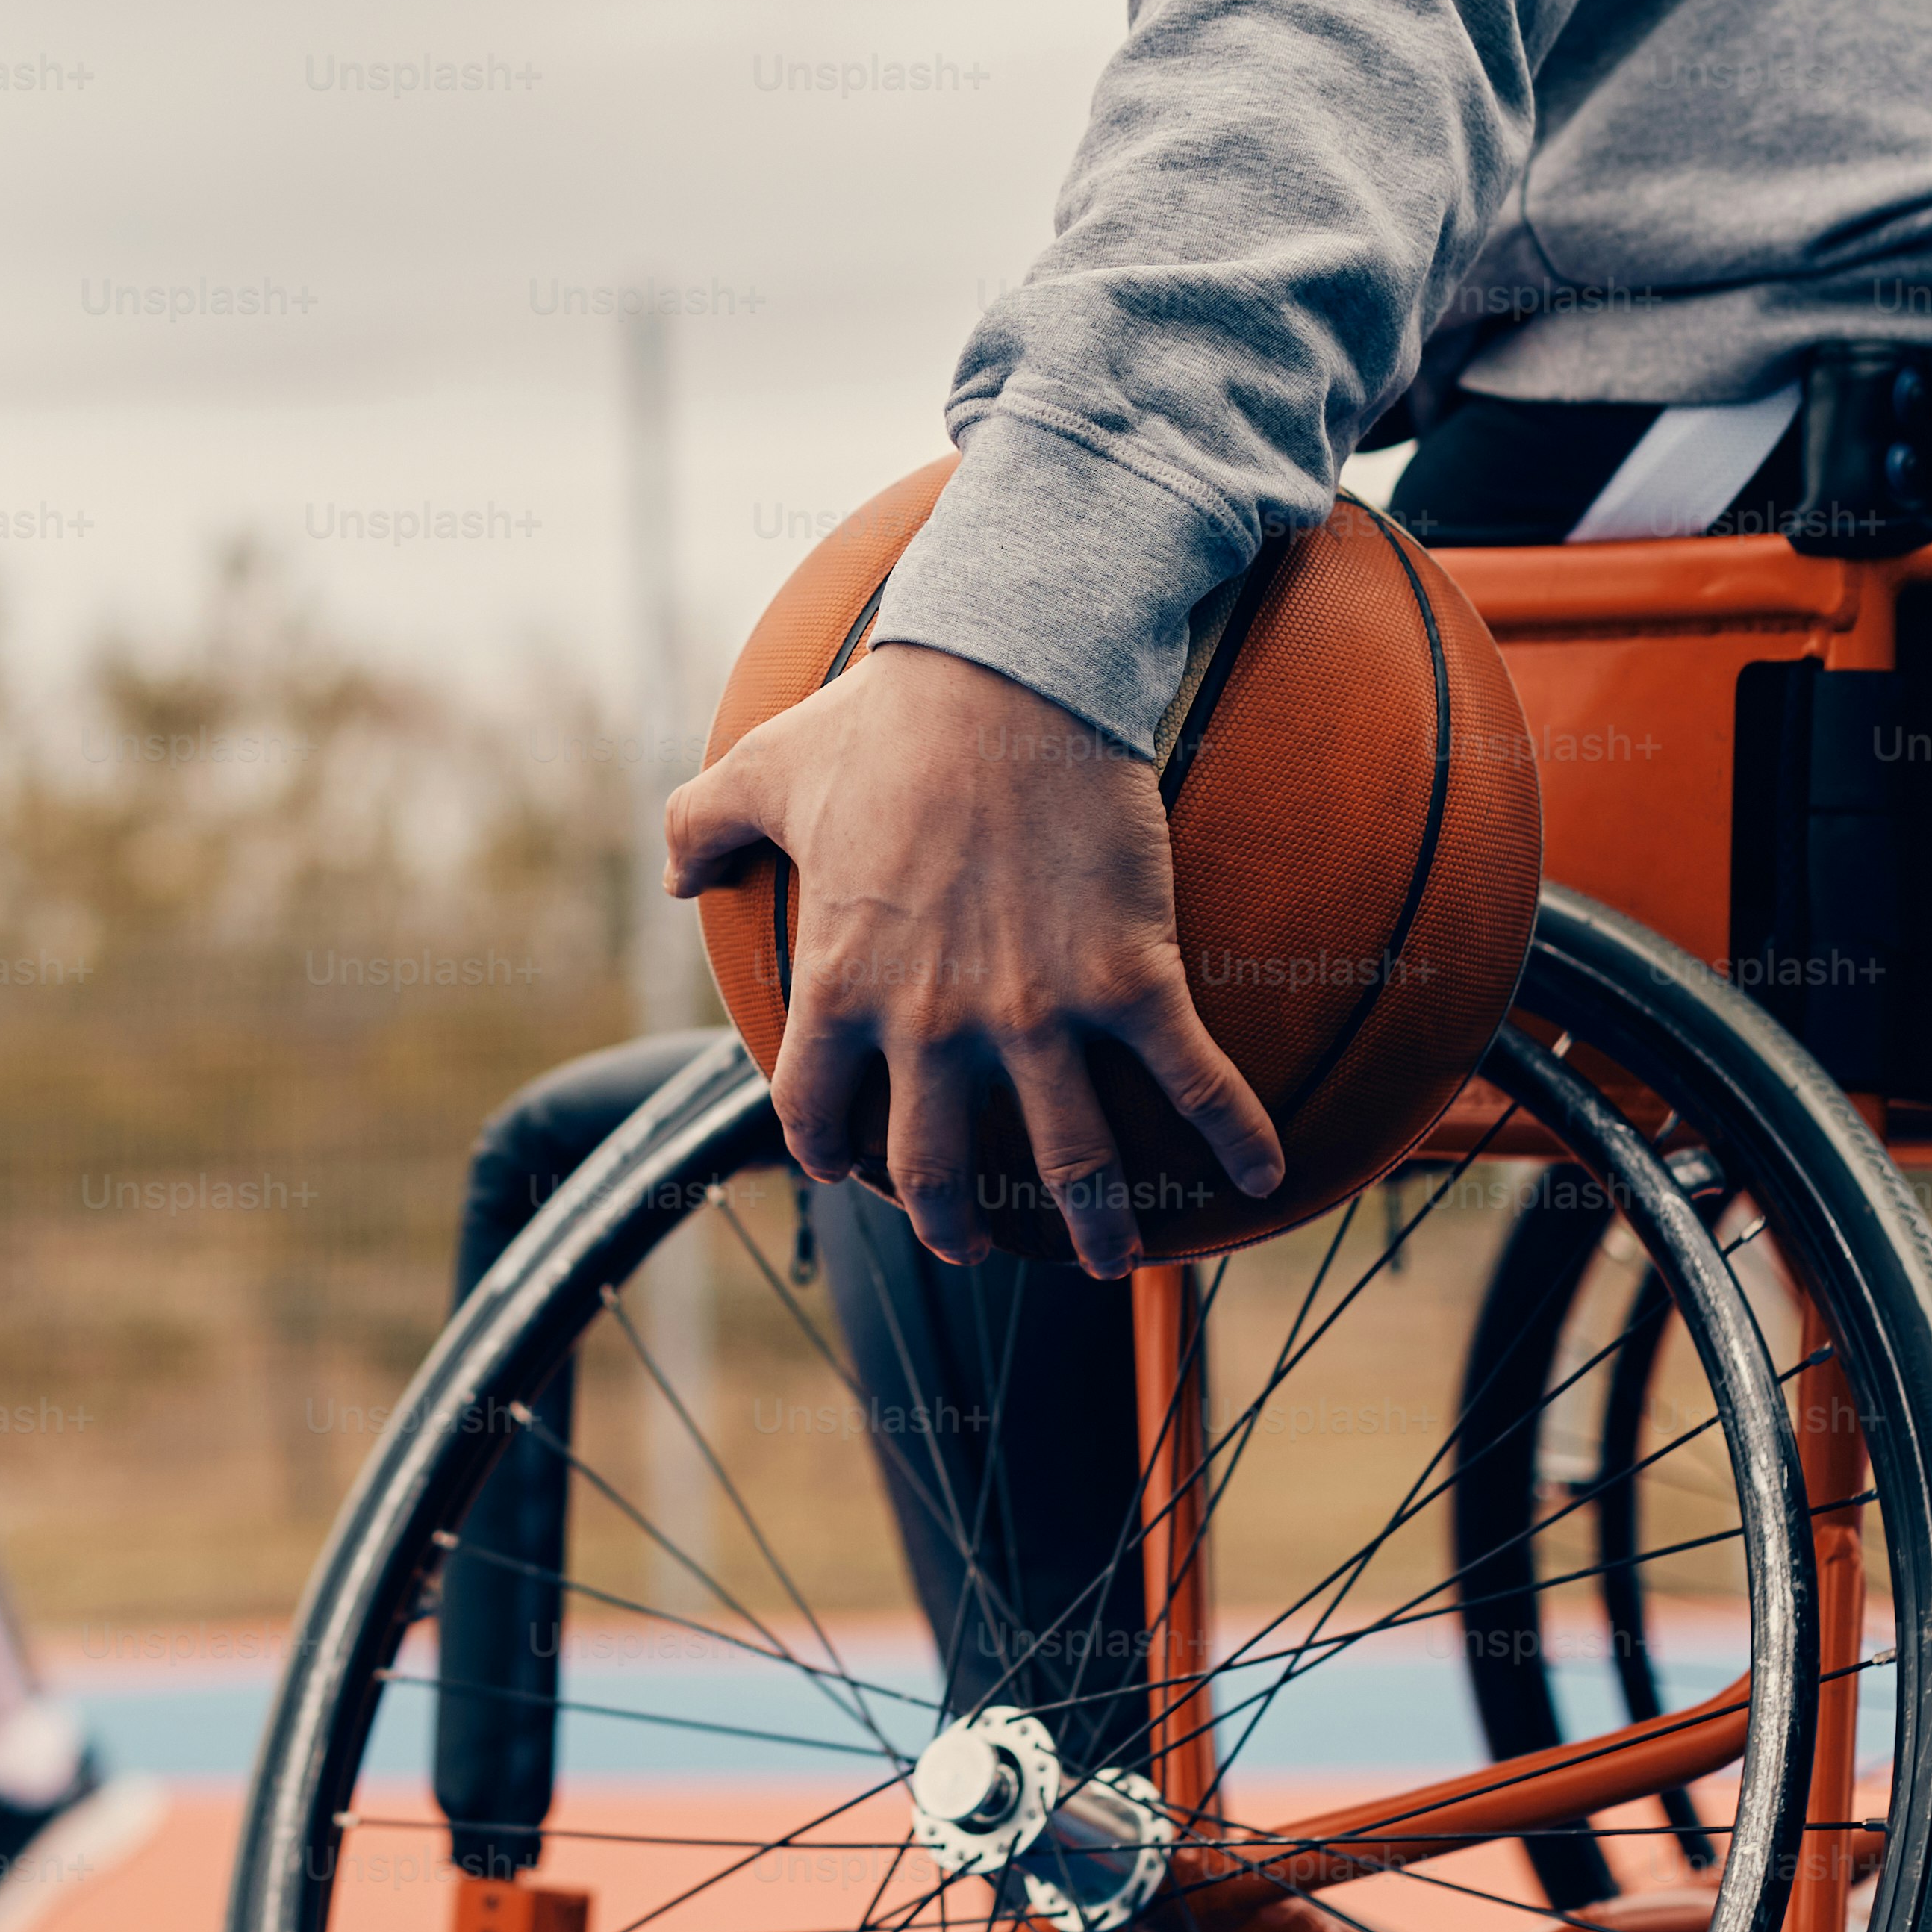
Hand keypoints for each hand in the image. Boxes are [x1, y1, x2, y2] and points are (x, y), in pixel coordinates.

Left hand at [664, 641, 1276, 1278]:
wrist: (1005, 670)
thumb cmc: (884, 716)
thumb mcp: (761, 766)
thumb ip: (699, 826)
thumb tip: (672, 871)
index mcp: (840, 983)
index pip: (814, 1113)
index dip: (829, 1153)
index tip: (851, 1170)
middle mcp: (932, 1020)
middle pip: (936, 1169)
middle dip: (953, 1225)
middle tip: (969, 1247)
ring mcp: (1038, 1007)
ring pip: (1072, 1159)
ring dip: (1097, 1224)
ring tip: (1114, 1261)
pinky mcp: (1129, 973)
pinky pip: (1191, 1079)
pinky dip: (1232, 1136)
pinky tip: (1259, 1175)